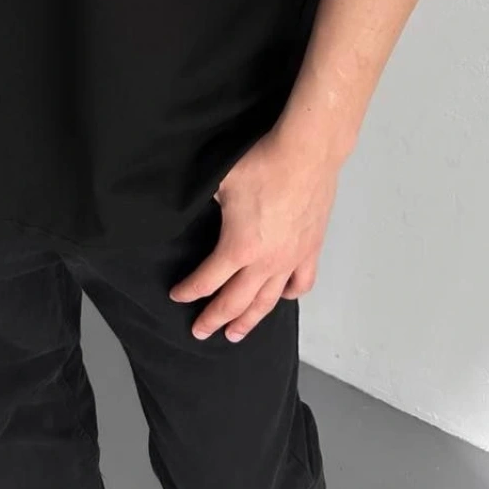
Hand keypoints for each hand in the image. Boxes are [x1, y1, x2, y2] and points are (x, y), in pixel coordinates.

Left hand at [167, 122, 341, 342]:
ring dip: (250, 321)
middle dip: (214, 319)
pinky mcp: (311, 250)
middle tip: (200, 332)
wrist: (305, 154)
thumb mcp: (219, 182)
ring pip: (268, 302)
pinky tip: (282, 296)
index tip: (177, 296)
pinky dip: (289, 294)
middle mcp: (265, 262)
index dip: (189, 291)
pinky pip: (301, 283)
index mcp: (238, 248)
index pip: (207, 280)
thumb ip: (203, 201)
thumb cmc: (263, 164)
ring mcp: (291, 259)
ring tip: (236, 334)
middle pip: (235, 302)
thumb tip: (189, 204)